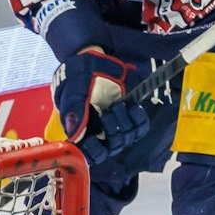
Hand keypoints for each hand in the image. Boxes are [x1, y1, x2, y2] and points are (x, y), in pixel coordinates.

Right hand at [52, 49, 149, 166]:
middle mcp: (101, 132)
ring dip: (124, 123)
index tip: (94, 139)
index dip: (95, 152)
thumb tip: (73, 135)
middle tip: (105, 114)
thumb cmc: (79, 76)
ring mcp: (117, 124)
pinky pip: (141, 127)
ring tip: (116, 105)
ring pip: (127, 138)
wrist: (95, 59)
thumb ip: (73, 111)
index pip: (92, 155)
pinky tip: (132, 107)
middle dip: (111, 132)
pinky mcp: (131, 116)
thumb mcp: (73, 91)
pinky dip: (139, 119)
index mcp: (84, 131)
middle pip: (112, 148)